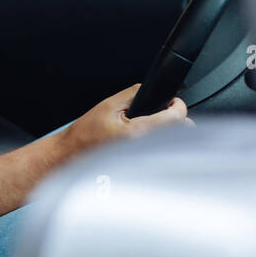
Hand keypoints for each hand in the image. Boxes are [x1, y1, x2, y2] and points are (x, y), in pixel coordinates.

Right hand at [62, 83, 191, 156]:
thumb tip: (152, 91)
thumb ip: (134, 94)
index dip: (177, 105)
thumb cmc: (85, 134)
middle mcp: (146, 148)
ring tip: (153, 127)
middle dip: (175, 118)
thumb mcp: (108, 105)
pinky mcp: (145, 165)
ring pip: (175, 143)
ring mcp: (146, 159)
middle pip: (183, 131)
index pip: (177, 117)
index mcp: (138, 132)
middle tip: (162, 113)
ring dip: (170, 132)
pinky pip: (163, 152)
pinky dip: (162, 144)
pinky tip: (149, 140)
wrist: (72, 154)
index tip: (172, 102)